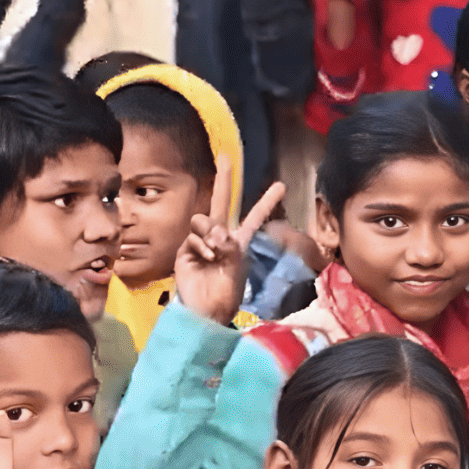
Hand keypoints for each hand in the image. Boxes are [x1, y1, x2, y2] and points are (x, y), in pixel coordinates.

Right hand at [174, 157, 285, 325]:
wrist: (206, 311)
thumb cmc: (226, 294)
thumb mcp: (237, 268)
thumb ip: (231, 247)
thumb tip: (217, 231)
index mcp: (239, 242)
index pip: (254, 217)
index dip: (266, 201)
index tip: (281, 185)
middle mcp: (220, 237)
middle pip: (222, 202)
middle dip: (224, 179)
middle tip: (224, 157)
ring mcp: (201, 242)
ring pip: (204, 219)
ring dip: (212, 232)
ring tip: (217, 250)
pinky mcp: (186, 249)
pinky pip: (194, 236)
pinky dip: (202, 245)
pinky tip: (208, 258)